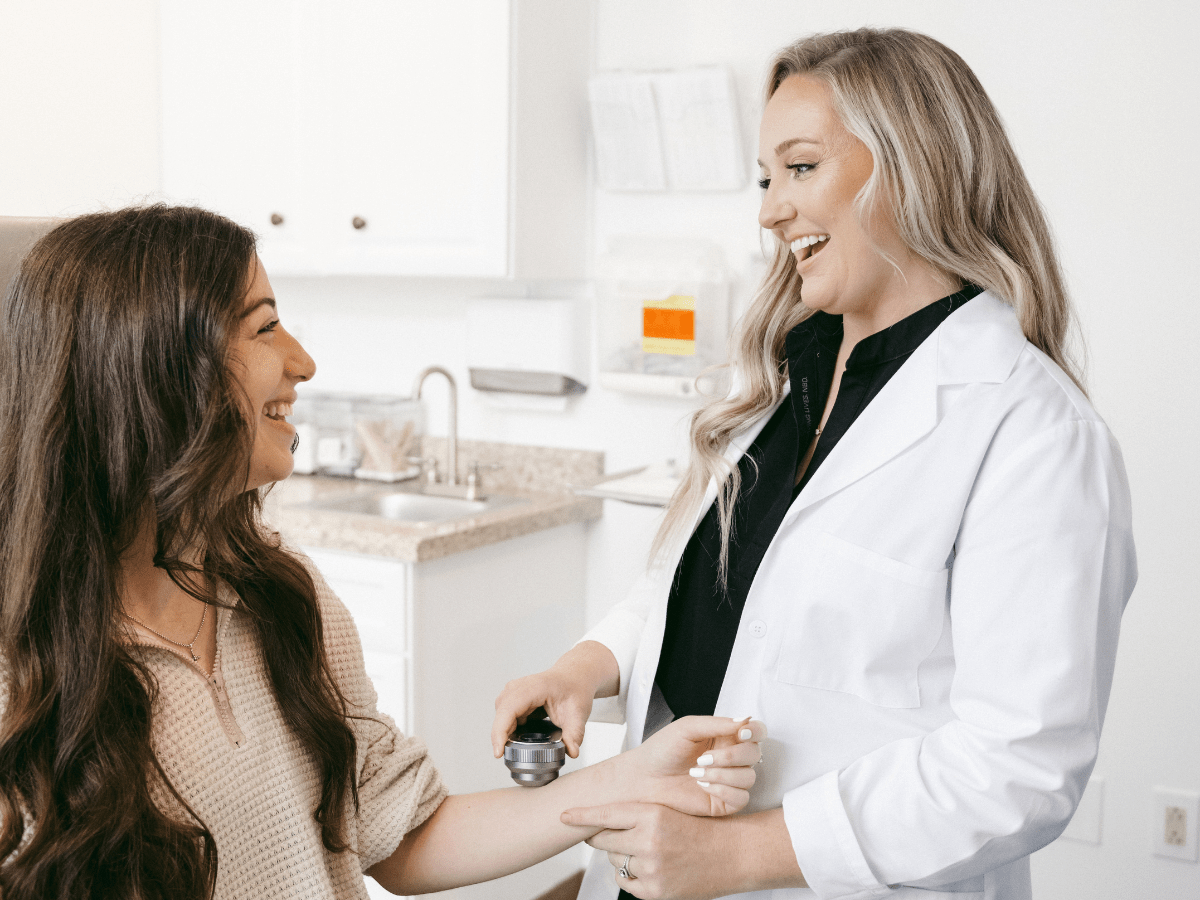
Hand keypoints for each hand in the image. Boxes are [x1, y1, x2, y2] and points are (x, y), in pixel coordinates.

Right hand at [492, 642, 617, 758]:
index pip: (509, 709)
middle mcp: (519, 687)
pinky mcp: (514, 700)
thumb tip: (572, 752)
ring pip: (502, 717)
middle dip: (502, 738)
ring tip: (520, 748)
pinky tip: (521, 740)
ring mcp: (514, 692)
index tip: (499, 752)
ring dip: (507, 734)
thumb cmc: (574, 689)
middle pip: (502, 715)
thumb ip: (575, 733)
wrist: (574, 678)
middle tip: (511, 757)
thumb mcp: (578, 712)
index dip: (500, 731)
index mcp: (534, 687)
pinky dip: (511, 731)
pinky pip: (506, 718)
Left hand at [562, 802, 734, 899]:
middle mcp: (649, 840)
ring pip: (615, 861)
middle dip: (605, 837)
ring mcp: (652, 868)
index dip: (582, 816)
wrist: (733, 854)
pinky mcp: (655, 891)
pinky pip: (626, 883)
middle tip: (620, 834)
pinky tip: (653, 868)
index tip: (564, 816)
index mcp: (653, 814)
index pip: (607, 814)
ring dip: (623, 856)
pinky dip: (633, 877)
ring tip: (651, 851)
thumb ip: (638, 816)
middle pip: (604, 840)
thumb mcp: (669, 812)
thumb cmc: (703, 829)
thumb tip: (604, 823)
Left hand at [626, 716, 764, 816]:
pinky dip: (724, 790)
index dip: (755, 731)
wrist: (643, 779)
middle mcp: (731, 758)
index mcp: (724, 737)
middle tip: (703, 759)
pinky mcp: (724, 802)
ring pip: (749, 777)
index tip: (740, 733)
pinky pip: (742, 798)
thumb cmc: (662, 750)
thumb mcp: (687, 728)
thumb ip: (717, 723)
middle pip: (755, 754)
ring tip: (696, 773)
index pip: (755, 731)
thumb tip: (745, 720)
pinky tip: (702, 786)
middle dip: (732, 756)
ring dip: (723, 774)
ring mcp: (729, 781)